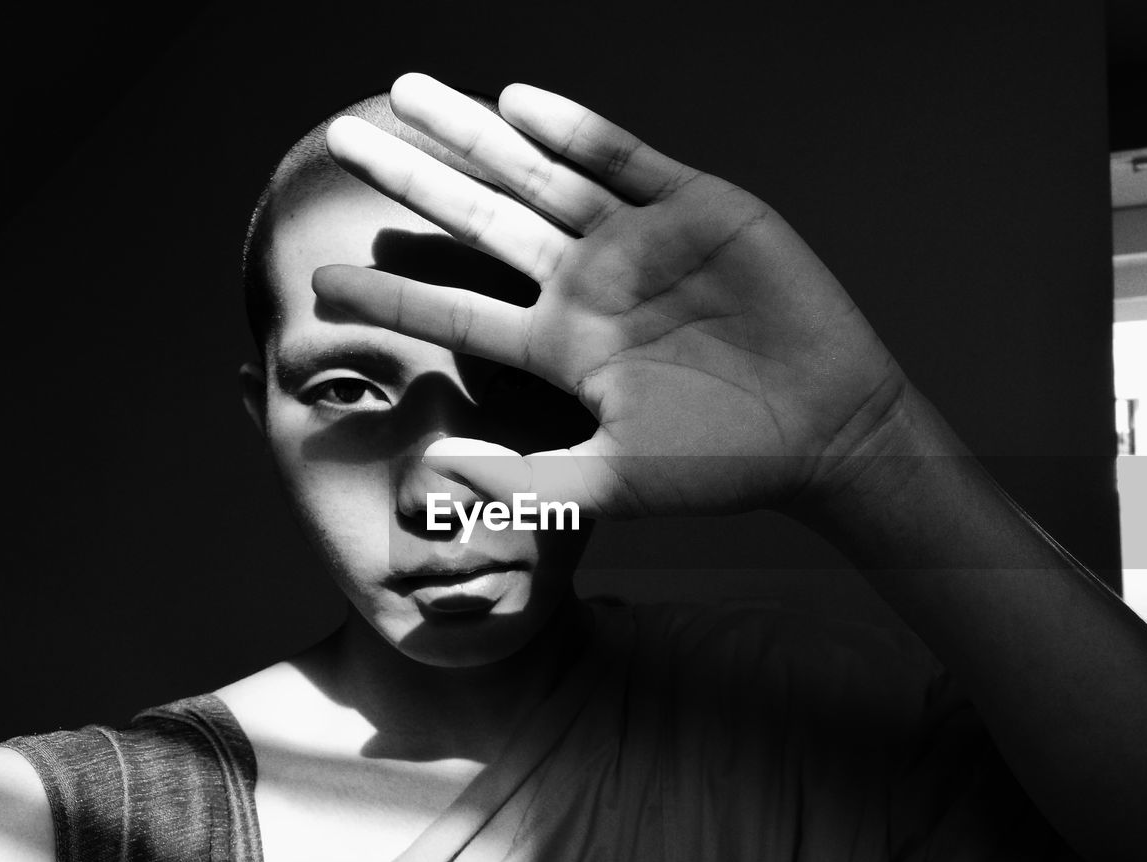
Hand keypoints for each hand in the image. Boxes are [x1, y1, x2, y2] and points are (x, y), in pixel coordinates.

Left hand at [314, 74, 909, 517]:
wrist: (827, 427)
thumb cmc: (720, 465)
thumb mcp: (612, 480)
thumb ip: (522, 481)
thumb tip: (426, 484)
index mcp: (560, 346)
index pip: (455, 313)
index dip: (389, 296)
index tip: (319, 282)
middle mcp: (586, 286)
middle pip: (480, 221)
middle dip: (412, 179)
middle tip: (341, 138)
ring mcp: (639, 242)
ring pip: (539, 174)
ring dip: (473, 135)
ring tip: (404, 92)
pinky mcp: (696, 209)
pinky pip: (625, 160)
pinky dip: (575, 130)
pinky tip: (518, 104)